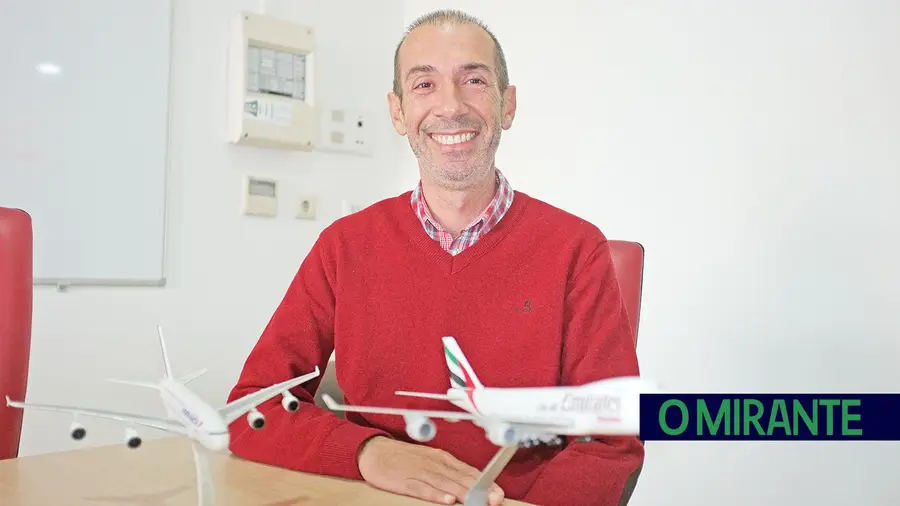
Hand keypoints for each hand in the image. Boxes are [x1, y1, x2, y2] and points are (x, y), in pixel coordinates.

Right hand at [358, 436, 504, 504]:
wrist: (375, 451)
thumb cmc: (404, 459)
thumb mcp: (430, 461)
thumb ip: (449, 472)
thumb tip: (471, 484)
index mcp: (442, 458)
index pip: (468, 471)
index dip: (485, 483)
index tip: (499, 493)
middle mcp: (434, 463)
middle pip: (460, 478)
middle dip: (479, 490)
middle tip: (494, 499)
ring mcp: (420, 472)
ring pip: (445, 483)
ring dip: (462, 493)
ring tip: (477, 502)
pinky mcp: (405, 481)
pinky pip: (423, 488)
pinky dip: (435, 494)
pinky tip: (446, 500)